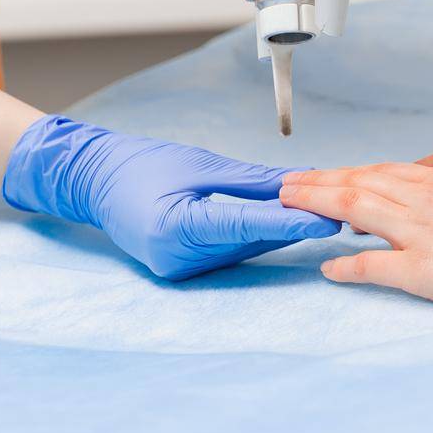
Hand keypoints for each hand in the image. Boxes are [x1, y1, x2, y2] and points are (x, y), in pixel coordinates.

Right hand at [4, 114, 339, 279]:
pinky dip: (254, 236)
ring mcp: (179, 269)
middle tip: (338, 208)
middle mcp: (178, 257)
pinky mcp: (183, 269)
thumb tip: (300, 182)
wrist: (95, 182)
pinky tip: (281, 222)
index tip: (327, 219)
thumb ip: (251, 180)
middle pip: (250, 240)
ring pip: (244, 248)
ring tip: (318, 212)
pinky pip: (230, 251)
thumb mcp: (199, 163)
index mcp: (176, 226)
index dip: (291, 222)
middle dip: (292, 224)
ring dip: (278, 231)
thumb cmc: (141, 165)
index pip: (246, 225)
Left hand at [279, 164, 432, 319]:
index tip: (322, 175)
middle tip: (286, 183)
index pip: (381, 172)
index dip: (347, 173)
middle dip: (318, 182)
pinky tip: (328, 268)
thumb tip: (431, 202)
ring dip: (316, 205)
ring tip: (289, 205)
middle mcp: (425, 198)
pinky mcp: (424, 269)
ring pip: (354, 209)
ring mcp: (421, 233)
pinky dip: (345, 265)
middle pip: (358, 183)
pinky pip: (371, 266)